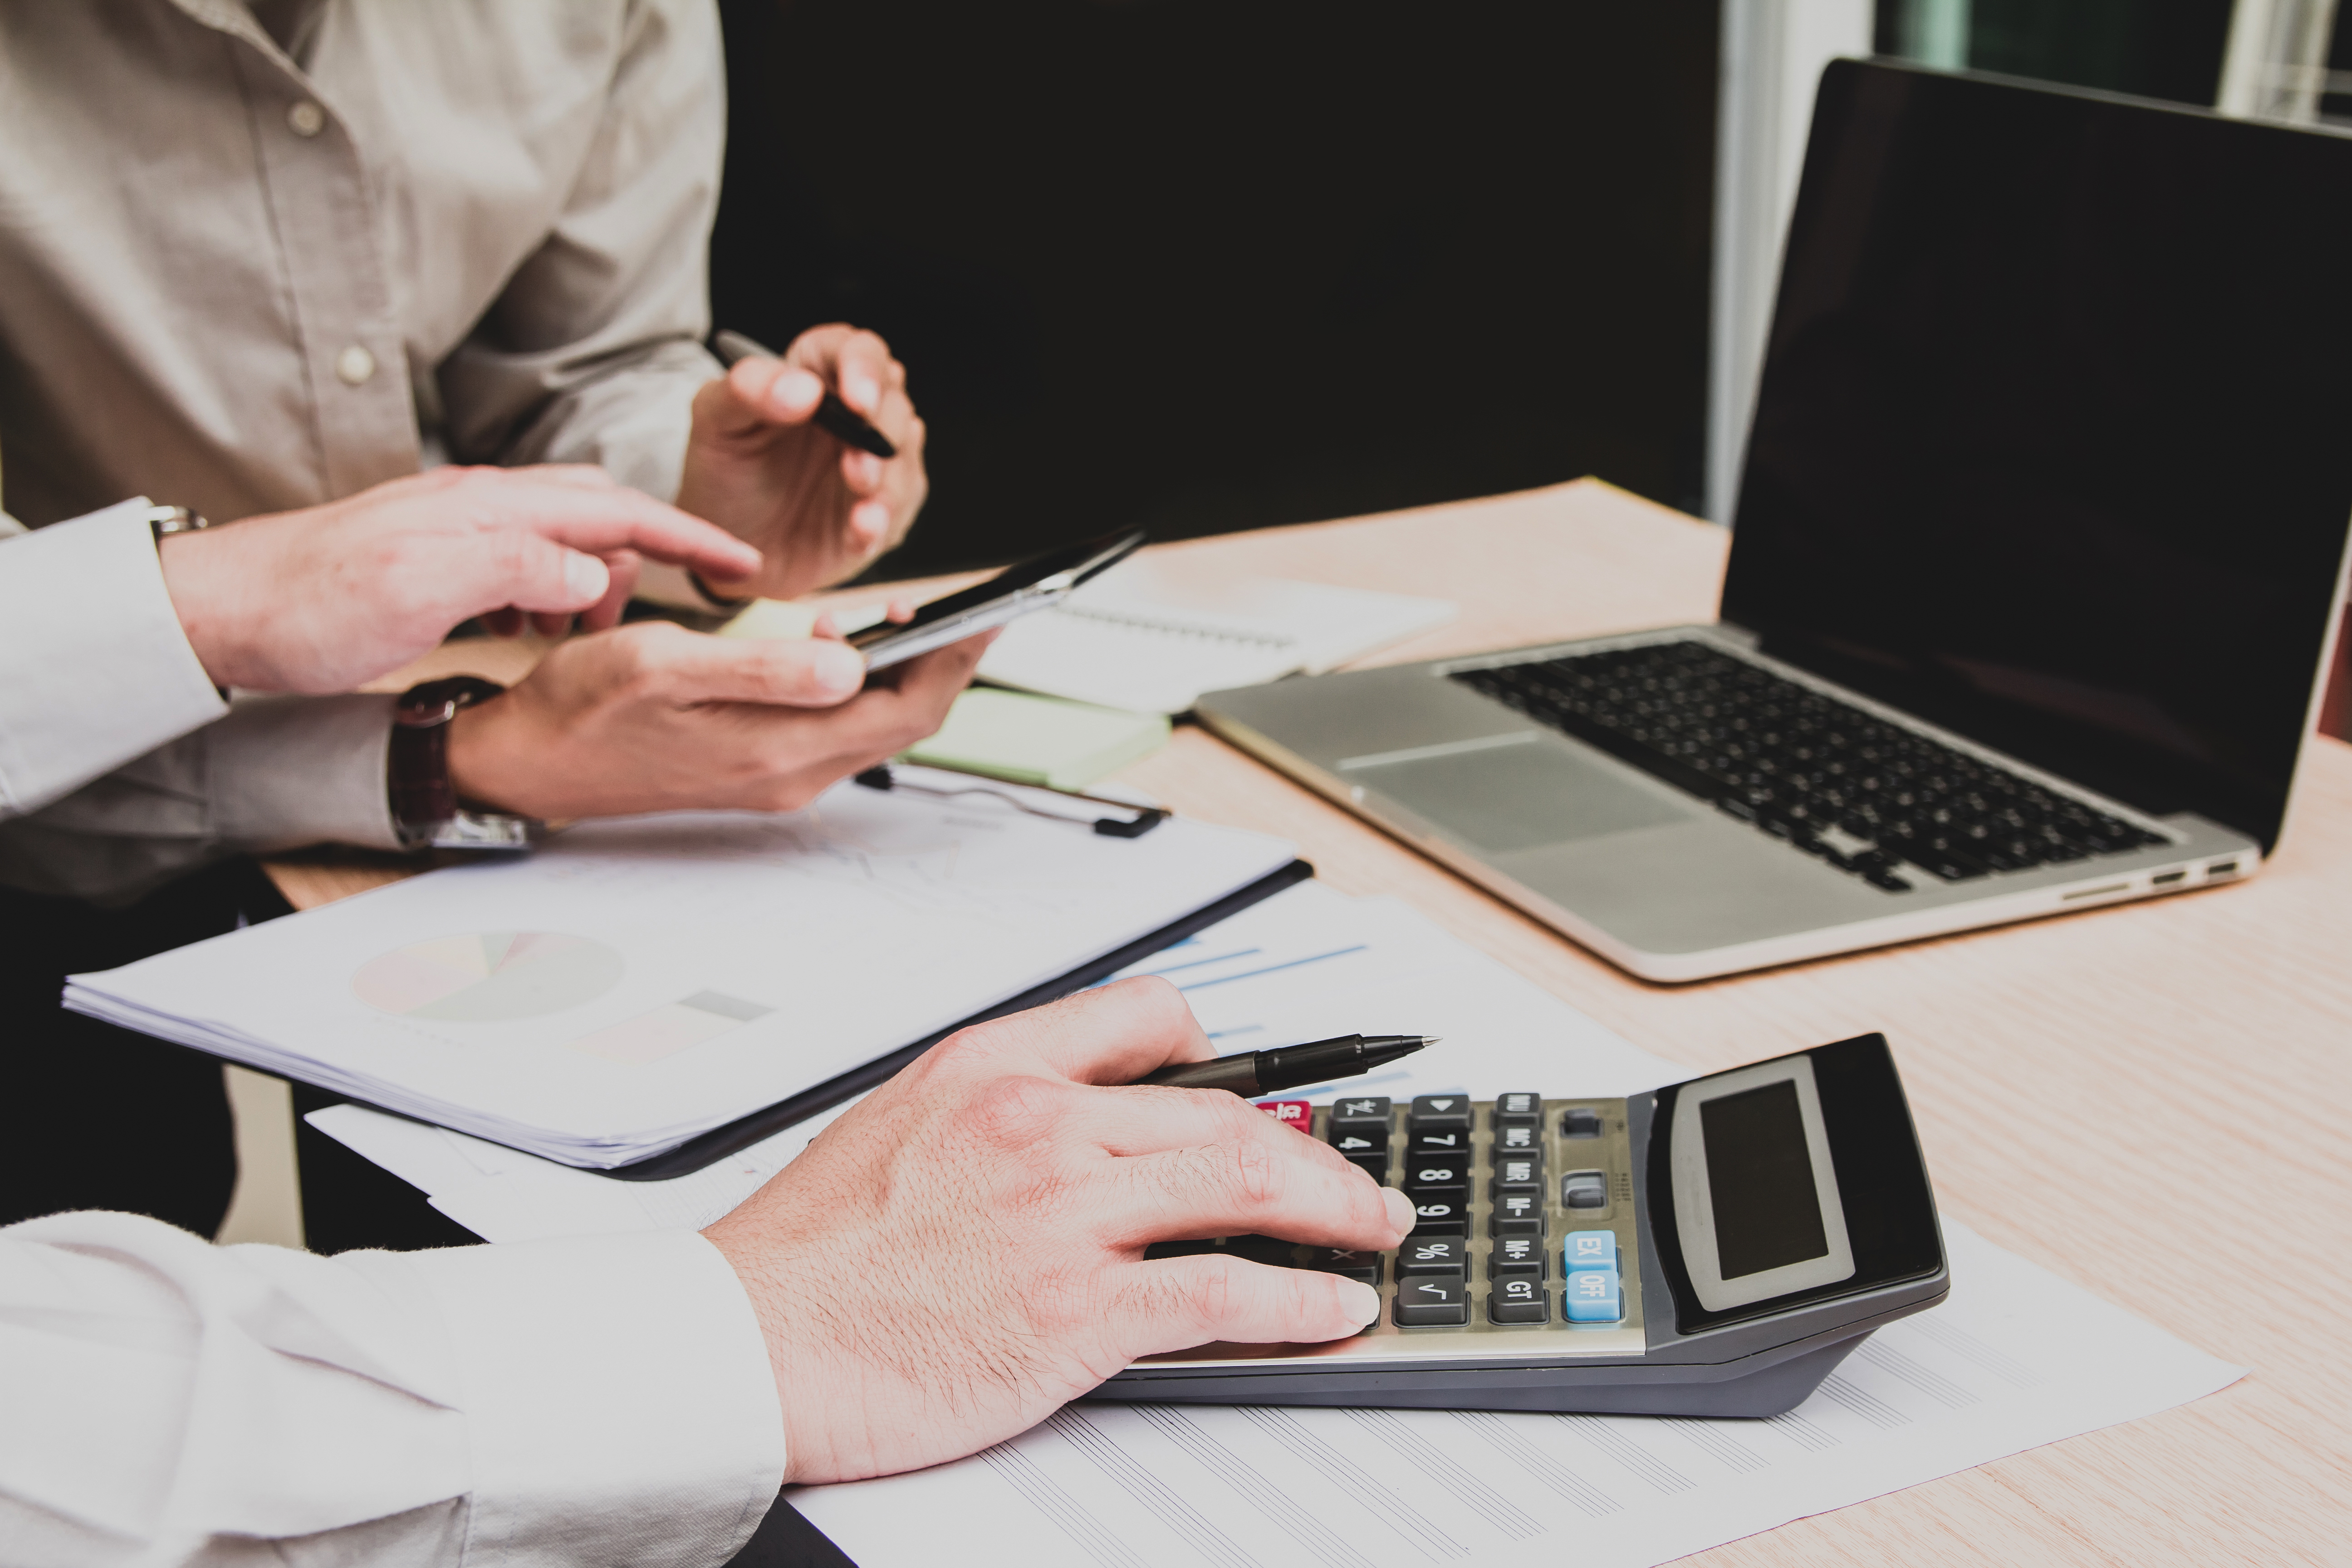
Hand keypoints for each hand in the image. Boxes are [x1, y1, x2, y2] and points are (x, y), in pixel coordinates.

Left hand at [157, 466, 761, 692]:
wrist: (220, 607)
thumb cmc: (309, 606)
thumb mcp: (420, 592)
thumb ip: (515, 570)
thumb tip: (591, 570)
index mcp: (490, 510)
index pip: (614, 509)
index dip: (685, 536)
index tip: (741, 562)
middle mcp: (481, 505)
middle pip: (598, 511)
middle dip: (652, 553)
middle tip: (684, 603)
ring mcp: (457, 525)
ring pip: (562, 537)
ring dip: (594, 580)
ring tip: (590, 635)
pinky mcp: (436, 550)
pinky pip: (521, 560)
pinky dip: (549, 590)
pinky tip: (533, 627)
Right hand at [443, 619, 987, 818]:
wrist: (529, 764)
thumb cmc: (582, 708)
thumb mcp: (663, 666)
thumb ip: (763, 667)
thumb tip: (852, 659)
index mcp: (777, 749)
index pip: (906, 706)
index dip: (958, 657)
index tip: (995, 609)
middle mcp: (790, 774)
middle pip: (904, 719)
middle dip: (945, 661)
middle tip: (971, 605)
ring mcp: (778, 776)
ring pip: (874, 724)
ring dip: (903, 672)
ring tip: (911, 616)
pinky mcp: (760, 767)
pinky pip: (838, 727)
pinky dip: (860, 684)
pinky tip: (845, 646)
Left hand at [674, 325, 927, 600]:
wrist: (725, 550)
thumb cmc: (723, 476)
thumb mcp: (716, 424)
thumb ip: (747, 391)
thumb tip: (804, 389)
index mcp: (815, 378)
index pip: (853, 351)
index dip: (863, 368)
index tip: (857, 400)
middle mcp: (852, 416)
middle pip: (892, 403)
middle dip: (882, 433)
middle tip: (856, 467)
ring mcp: (871, 463)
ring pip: (903, 459)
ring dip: (888, 483)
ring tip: (862, 506)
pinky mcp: (880, 510)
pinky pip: (896, 512)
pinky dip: (881, 522)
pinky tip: (861, 531)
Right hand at [702, 978, 1414, 1484]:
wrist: (745, 1344)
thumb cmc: (806, 1254)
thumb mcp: (897, 1125)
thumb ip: (992, 1109)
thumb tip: (1076, 1117)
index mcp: (992, 1067)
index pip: (1144, 1015)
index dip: (1220, 1050)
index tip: (1257, 1084)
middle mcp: (1039, 1125)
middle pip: (1223, 1110)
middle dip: (1311, 1147)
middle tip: (1354, 1179)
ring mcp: (1061, 1216)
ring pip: (1243, 1184)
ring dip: (1333, 1210)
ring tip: (1373, 1231)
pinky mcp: (1073, 1311)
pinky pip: (1222, 1291)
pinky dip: (1297, 1300)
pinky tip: (1332, 1306)